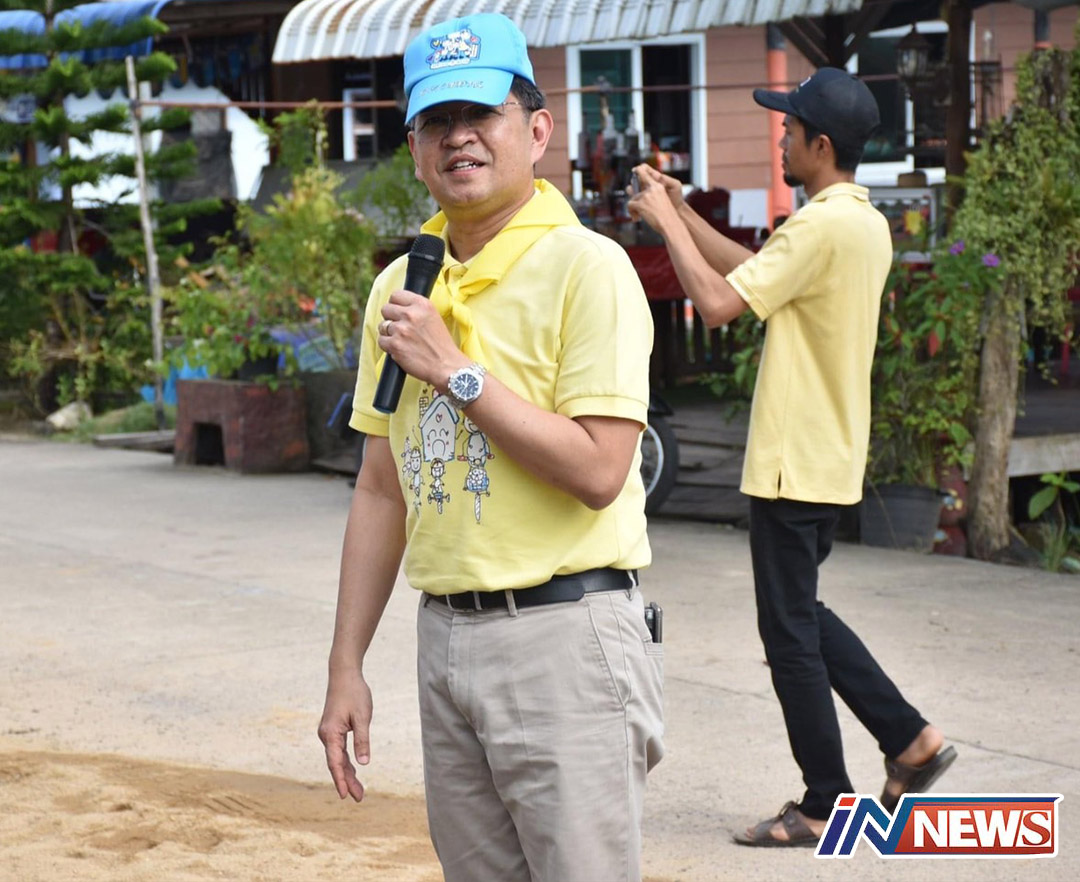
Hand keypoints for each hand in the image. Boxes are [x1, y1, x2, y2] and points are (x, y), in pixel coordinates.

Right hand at [317, 669, 373, 801]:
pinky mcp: (333, 730)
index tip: (345, 795)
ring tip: (358, 792)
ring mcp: (328, 733)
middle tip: (359, 798)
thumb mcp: (363, 717)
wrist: (344, 674)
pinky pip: (339, 750)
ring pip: (338, 758)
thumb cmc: (354, 693)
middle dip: (347, 781)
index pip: (335, 762)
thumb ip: (362, 740)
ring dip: (347, 774)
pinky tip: (354, 771)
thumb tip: (364, 763)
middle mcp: (326, 735)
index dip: (341, 780)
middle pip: (336, 764)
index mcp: (330, 733)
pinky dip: (346, 762)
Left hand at [378, 291, 466, 388]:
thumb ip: (416, 309)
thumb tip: (397, 307)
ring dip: (389, 334)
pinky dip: (388, 347)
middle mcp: (411, 314)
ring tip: (403, 341)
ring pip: (382, 326)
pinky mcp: (395, 345)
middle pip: (385, 309)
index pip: (396, 295)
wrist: (446, 366)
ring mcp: (402, 330)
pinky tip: (400, 350)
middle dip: (390, 319)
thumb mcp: (433, 317)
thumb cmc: (441, 345)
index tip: (399, 313)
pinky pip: (381, 341)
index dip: (395, 305)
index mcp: (422, 305)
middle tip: (400, 329)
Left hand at [627, 164, 681, 236]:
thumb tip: (636, 196)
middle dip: (631, 191)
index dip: (638, 171)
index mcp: (658, 186)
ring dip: (633, 207)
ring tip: (637, 214)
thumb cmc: (667, 216)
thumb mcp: (661, 201)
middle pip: (635, 185)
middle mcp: (652, 189)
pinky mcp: (641, 203)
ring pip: (632, 198)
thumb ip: (651, 196)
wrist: (670, 224)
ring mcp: (646, 195)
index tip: (634, 170)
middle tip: (631, 196)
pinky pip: (630, 205)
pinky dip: (631, 212)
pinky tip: (637, 218)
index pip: (645, 173)